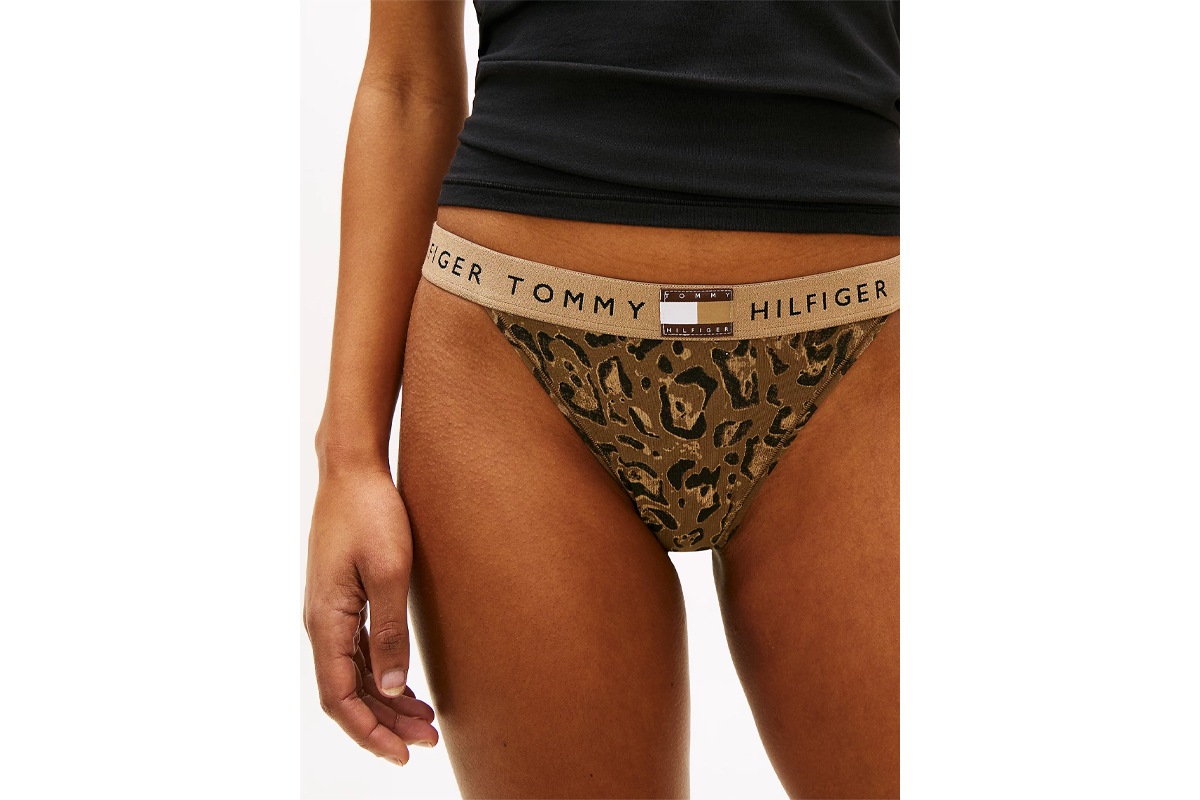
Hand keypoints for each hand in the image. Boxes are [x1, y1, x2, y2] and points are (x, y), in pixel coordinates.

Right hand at [303, 465, 437, 765]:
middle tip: (427, 741)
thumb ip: (389, 632)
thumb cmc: (372, 512)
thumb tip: (391, 687)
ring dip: (386, 702)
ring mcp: (330, 612)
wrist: (353, 469)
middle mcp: (321, 622)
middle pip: (347, 692)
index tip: (402, 754)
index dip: (369, 731)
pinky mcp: (343, 600)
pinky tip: (407, 685)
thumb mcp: (390, 572)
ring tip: (424, 722)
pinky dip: (381, 675)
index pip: (340, 697)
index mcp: (326, 620)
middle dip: (384, 724)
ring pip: (353, 675)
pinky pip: (357, 652)